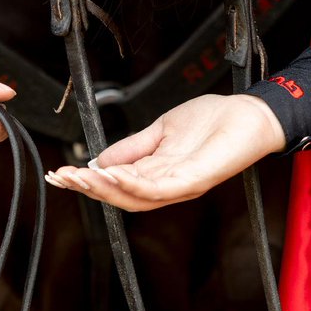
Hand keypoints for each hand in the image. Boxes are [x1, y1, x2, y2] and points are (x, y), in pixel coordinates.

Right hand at [46, 94, 285, 210]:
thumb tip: (97, 160)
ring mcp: (182, 185)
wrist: (250, 113)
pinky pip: (159, 189)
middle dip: (88, 189)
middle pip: (121, 197)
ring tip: (79, 178)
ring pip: (135, 197)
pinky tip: (111, 175)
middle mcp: (168, 186)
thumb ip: (131, 147)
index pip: (116, 185)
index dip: (86, 182)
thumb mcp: (160, 130)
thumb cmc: (213, 120)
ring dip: (104, 190)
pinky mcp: (196, 180)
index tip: (60, 174)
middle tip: (62, 179)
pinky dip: (132, 184)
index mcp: (158, 173)